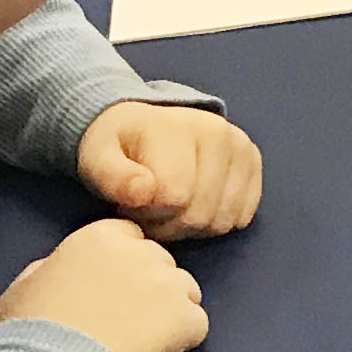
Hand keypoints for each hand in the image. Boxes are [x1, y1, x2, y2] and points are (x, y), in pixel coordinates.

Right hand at [0, 218, 208, 351]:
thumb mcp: (26, 284)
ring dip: (171, 310)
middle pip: (161, 262)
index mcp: (100, 237)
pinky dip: (182, 340)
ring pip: (185, 291)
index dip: (125, 264)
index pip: (131, 237)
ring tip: (143, 339)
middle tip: (127, 318)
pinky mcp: (186, 318)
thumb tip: (67, 270)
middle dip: (150, 286)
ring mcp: (168, 284)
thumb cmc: (28, 329)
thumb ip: (56, 266)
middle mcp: (141, 252)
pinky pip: (196, 325)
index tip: (113, 289)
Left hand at [77, 101, 264, 240]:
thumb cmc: (117, 146)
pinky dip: (215, 221)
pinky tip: (194, 205)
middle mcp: (220, 133)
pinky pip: (241, 216)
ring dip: (192, 226)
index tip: (132, 203)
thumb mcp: (98, 159)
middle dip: (170, 223)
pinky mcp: (254, 164)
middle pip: (201, 214)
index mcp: (180, 129)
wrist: (141, 125)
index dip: (149, 213)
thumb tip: (144, 192)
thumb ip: (114, 177)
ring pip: (222, 220)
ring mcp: (242, 148)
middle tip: (149, 209)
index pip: (175, 198)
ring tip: (169, 207)